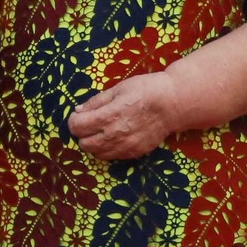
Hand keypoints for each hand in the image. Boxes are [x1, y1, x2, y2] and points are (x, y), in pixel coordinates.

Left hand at [67, 72, 182, 159]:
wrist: (173, 104)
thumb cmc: (145, 90)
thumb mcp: (118, 89)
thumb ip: (96, 102)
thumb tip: (78, 111)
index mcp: (108, 116)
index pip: (77, 126)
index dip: (74, 120)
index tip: (78, 115)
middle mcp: (114, 135)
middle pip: (84, 143)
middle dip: (82, 133)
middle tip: (89, 123)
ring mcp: (125, 146)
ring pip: (97, 153)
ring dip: (94, 142)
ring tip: (102, 130)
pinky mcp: (134, 153)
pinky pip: (112, 156)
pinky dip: (107, 149)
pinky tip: (114, 137)